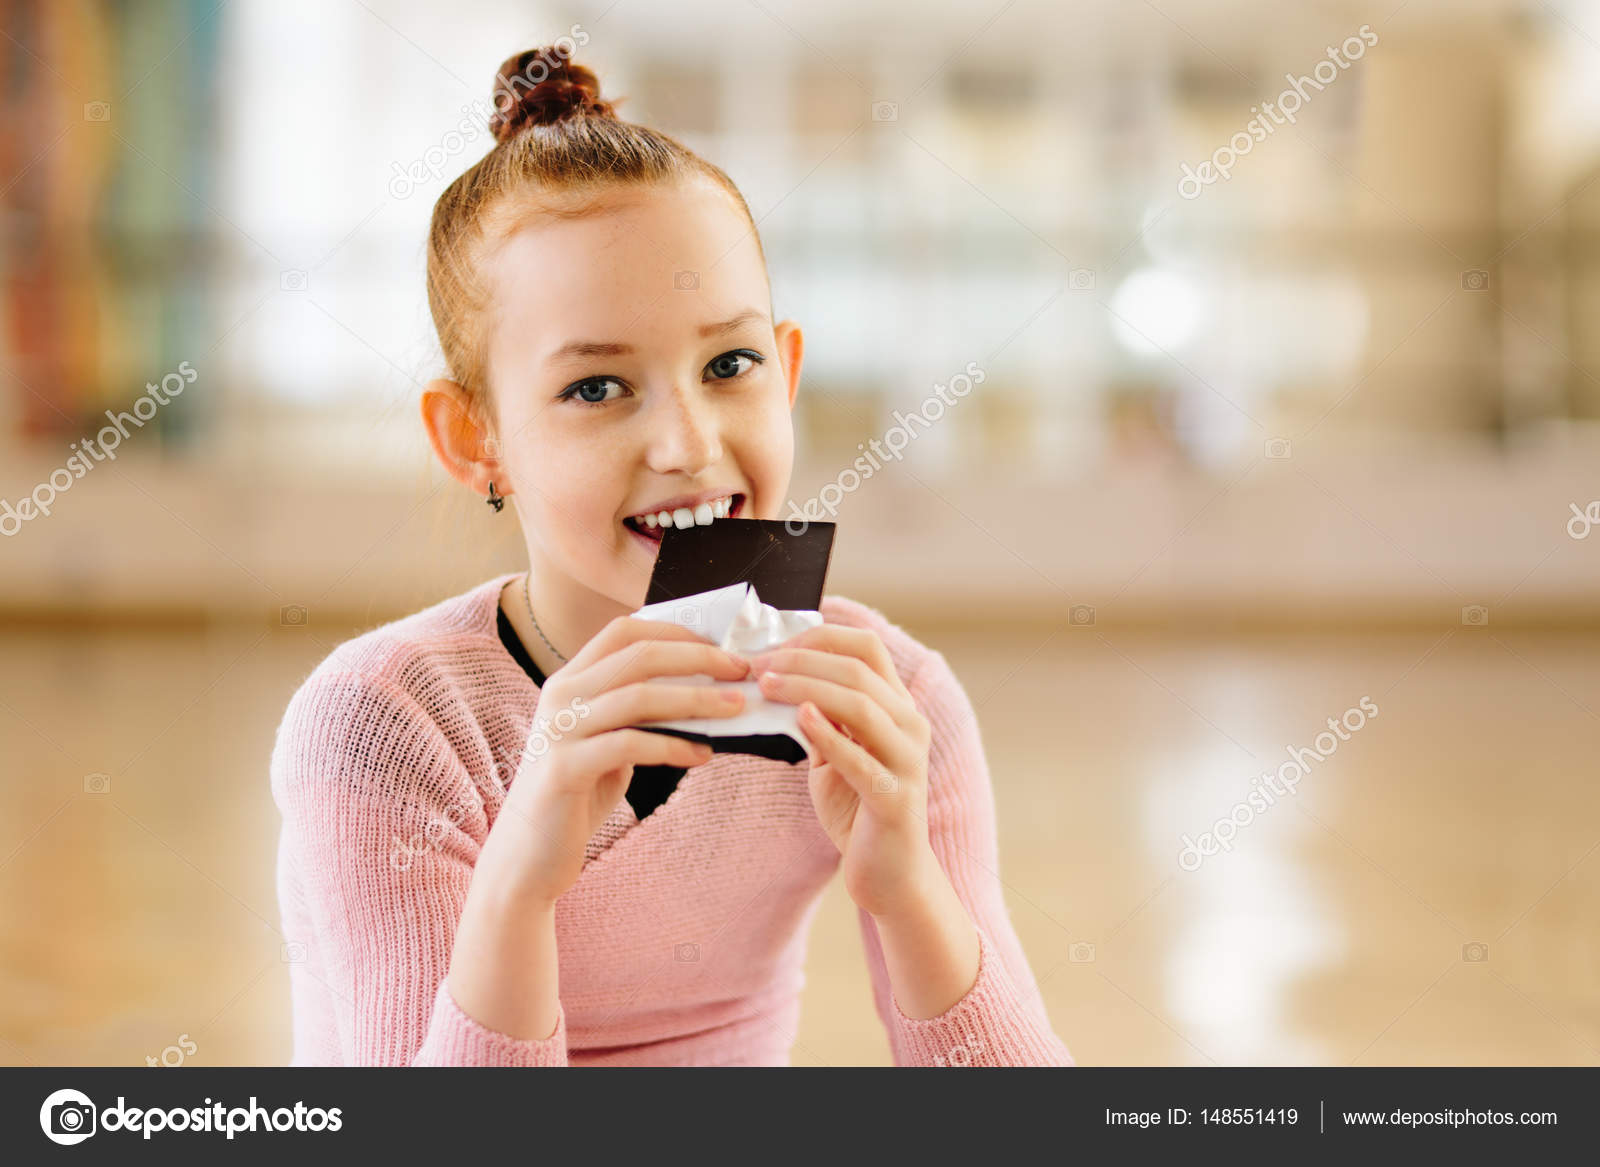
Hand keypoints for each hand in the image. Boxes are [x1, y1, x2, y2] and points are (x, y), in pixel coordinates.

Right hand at [482, 614, 752, 904]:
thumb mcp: (609, 740)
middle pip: (638, 655)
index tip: (722, 647)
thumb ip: (640, 714)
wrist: (527, 854)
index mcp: (569, 680)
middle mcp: (560, 695)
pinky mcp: (564, 769)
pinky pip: (630, 745)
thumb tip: (709, 693)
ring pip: (639, 696)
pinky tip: (703, 755)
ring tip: (736, 708)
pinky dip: (674, 746)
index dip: (676, 631)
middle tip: (742, 670)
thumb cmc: (579, 794)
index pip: (624, 631)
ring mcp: (558, 730)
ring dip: (696, 699)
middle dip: (698, 658)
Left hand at [748, 625, 935, 917]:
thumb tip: (775, 678)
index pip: (866, 647)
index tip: (774, 646)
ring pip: (862, 705)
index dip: (819, 638)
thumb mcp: (834, 753)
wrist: (889, 873)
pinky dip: (829, 735)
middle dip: (803, 661)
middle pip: (859, 670)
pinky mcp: (895, 799)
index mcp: (897, 707)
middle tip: (758, 666)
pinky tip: (800, 718)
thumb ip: (818, 717)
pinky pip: (861, 760)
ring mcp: (908, 762)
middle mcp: (910, 726)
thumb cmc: (858, 808)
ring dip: (808, 688)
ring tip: (768, 685)